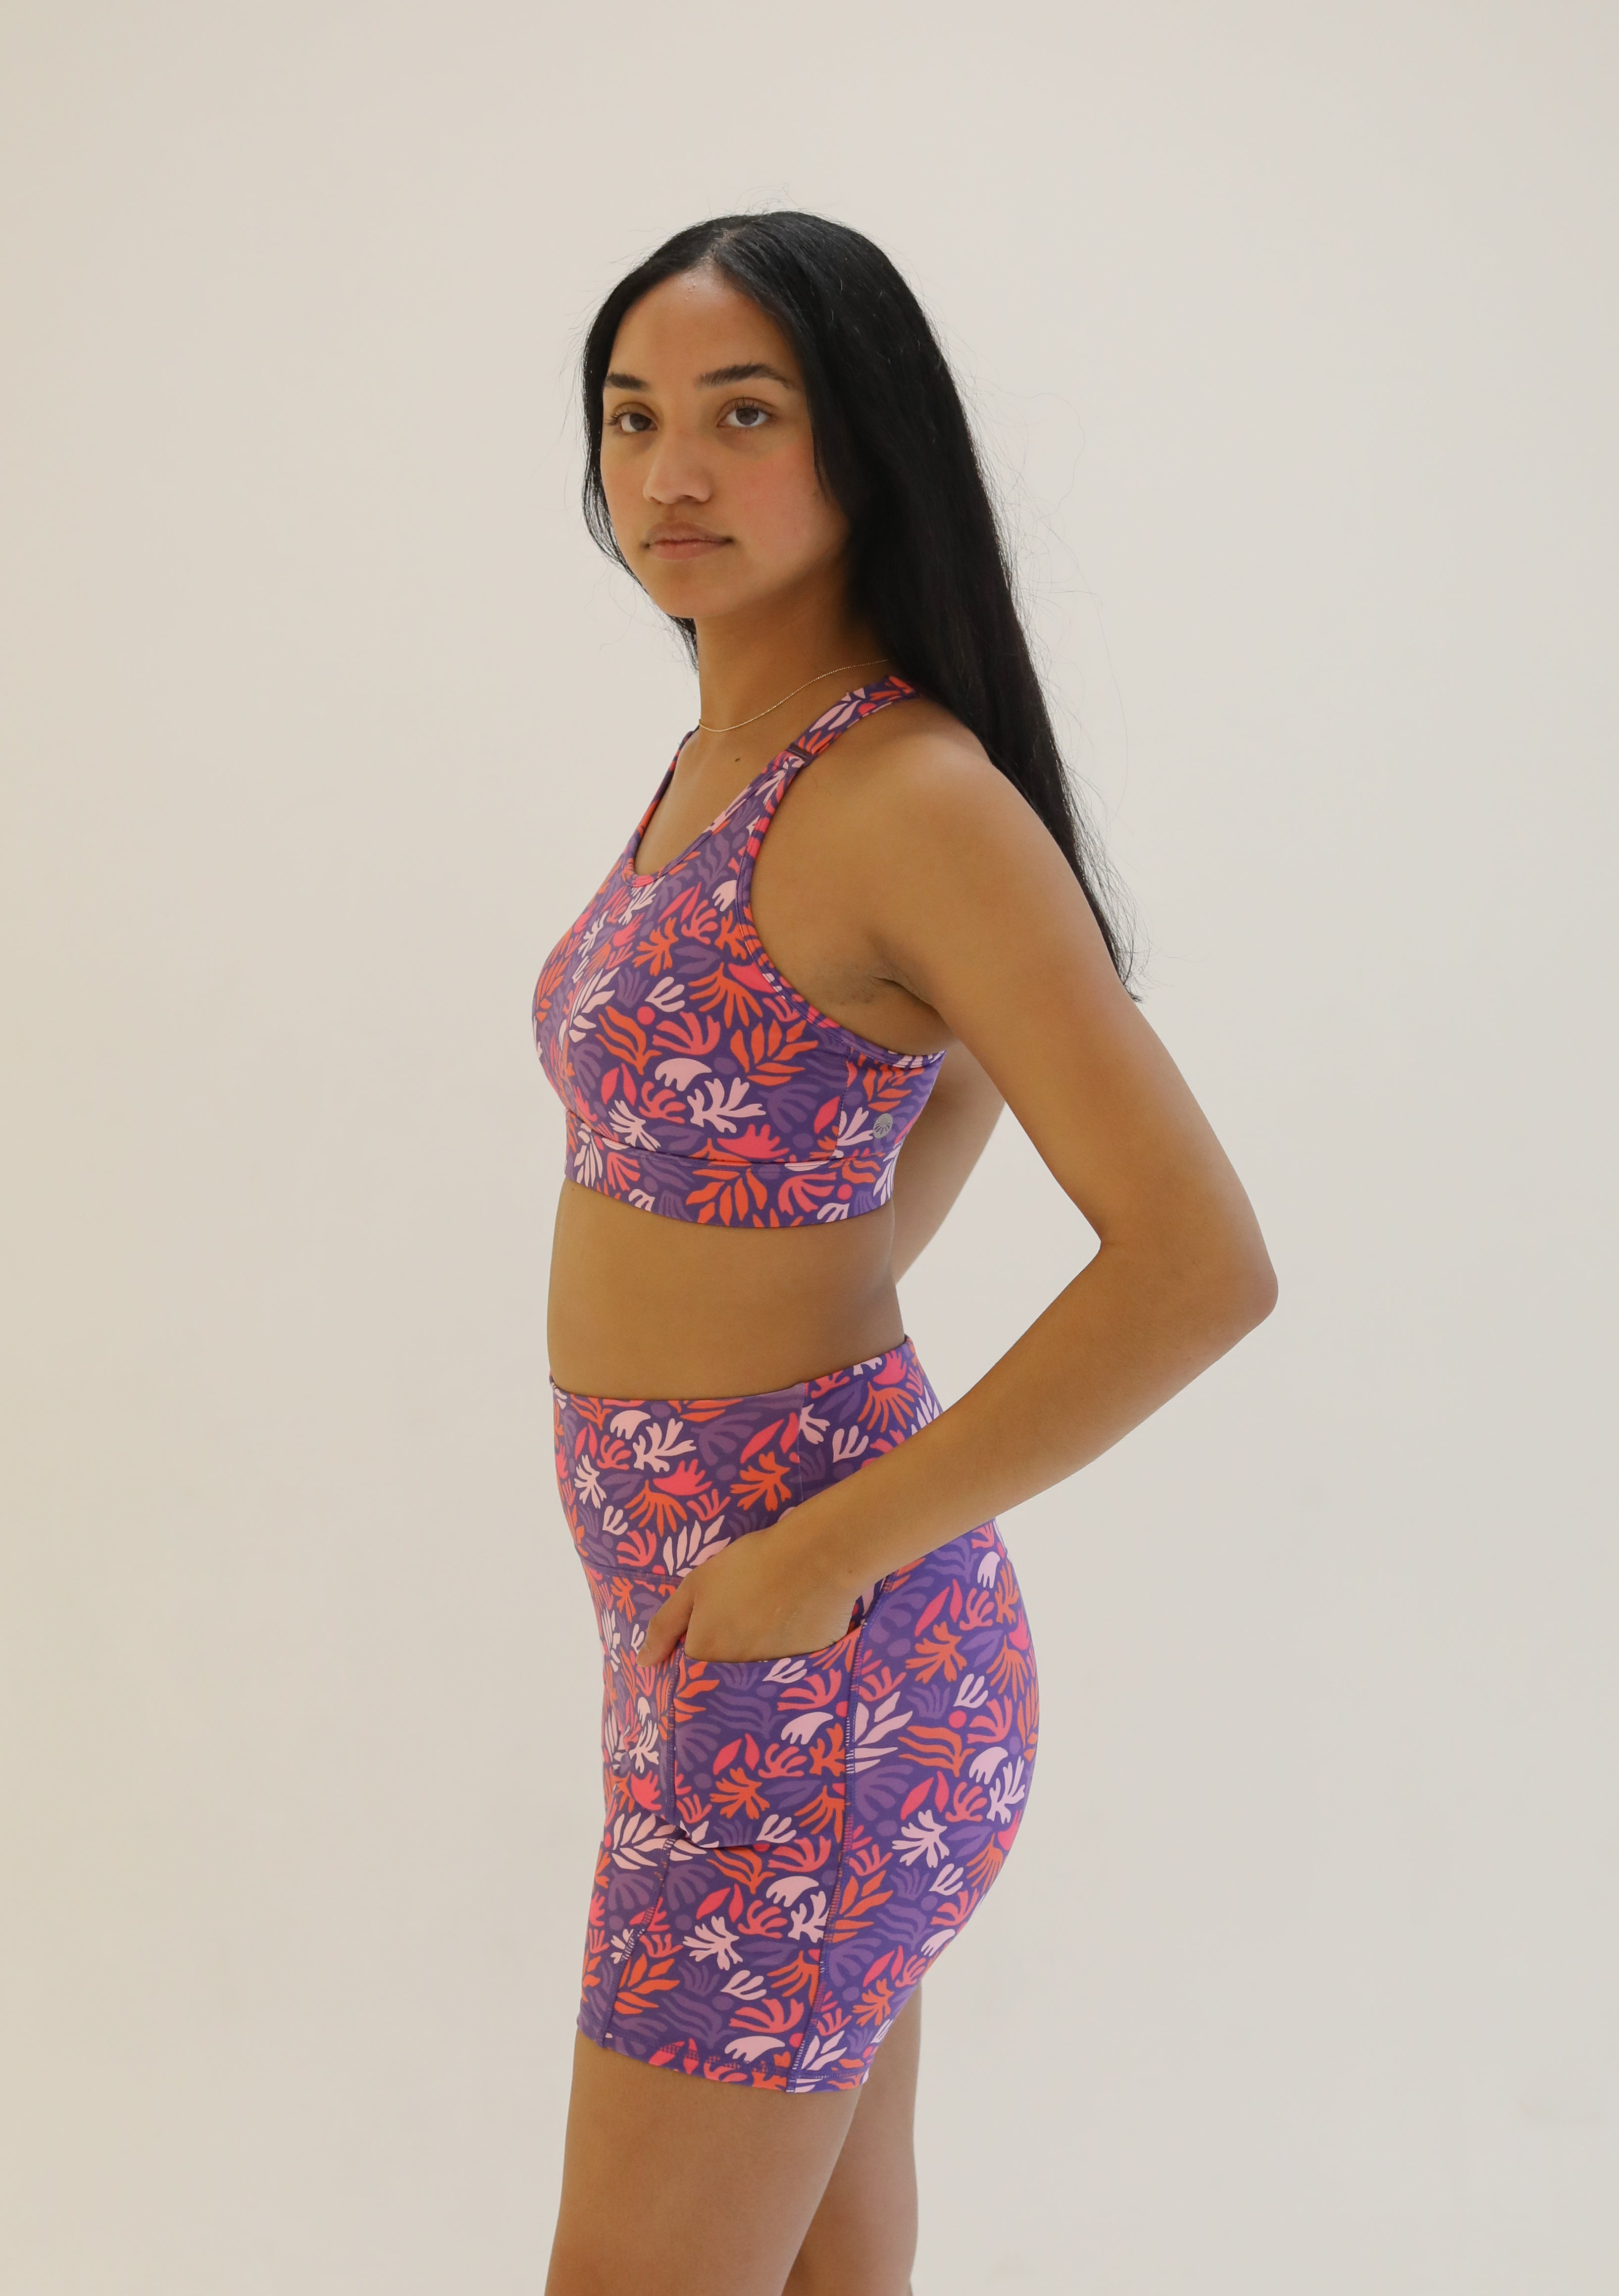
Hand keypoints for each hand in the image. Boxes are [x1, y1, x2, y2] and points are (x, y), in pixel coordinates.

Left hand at [639, 1514, 856, 1667]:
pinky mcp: (805, 1671)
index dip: (697, 1646)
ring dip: (755, 1653)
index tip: (710, 1625)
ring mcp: (772, 1675)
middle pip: (723, 1674)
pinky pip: (786, 1669)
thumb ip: (666, 1626)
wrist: (815, 1559)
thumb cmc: (749, 1565)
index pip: (690, 1668)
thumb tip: (643, 1663)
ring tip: (769, 1615)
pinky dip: (785, 1652)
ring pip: (754, 1673)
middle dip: (728, 1652)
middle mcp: (736, 1674)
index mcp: (706, 1653)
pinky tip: (792, 1622)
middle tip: (744, 1616)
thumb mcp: (696, 1585)